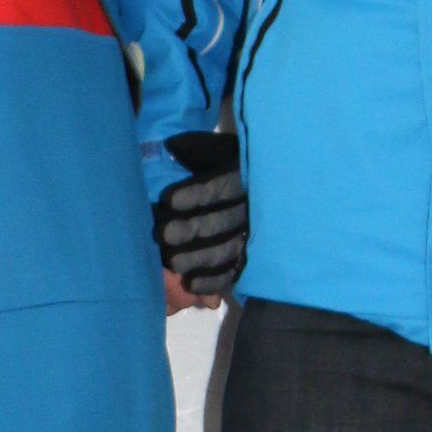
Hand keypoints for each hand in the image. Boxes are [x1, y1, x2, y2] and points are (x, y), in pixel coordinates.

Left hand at [154, 130, 247, 306]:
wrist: (268, 187)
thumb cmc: (233, 165)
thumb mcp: (219, 151)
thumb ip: (197, 149)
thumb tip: (172, 146)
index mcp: (245, 179)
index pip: (221, 187)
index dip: (196, 194)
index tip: (169, 199)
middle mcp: (252, 210)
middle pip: (221, 222)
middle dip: (191, 230)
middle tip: (163, 234)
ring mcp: (253, 238)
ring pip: (226, 251)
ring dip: (198, 259)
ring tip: (172, 263)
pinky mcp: (248, 261)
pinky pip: (233, 274)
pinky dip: (212, 282)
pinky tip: (190, 284)